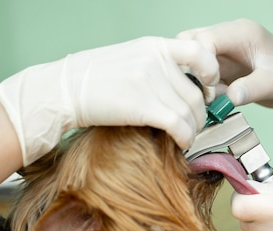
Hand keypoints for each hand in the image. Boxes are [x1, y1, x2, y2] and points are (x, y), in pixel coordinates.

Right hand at [0, 37, 219, 164]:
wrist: (61, 90)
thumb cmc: (92, 79)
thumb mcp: (129, 58)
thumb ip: (157, 66)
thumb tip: (184, 86)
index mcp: (154, 46)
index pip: (201, 52)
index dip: (211, 73)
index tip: (209, 88)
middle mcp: (155, 61)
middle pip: (196, 94)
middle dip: (200, 115)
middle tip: (193, 126)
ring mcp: (149, 82)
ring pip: (190, 113)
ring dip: (192, 130)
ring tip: (184, 136)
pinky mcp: (143, 106)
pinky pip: (178, 125)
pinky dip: (184, 138)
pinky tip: (180, 142)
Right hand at [178, 19, 272, 118]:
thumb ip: (252, 89)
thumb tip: (228, 98)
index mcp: (241, 32)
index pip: (204, 39)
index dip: (199, 63)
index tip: (210, 87)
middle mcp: (228, 38)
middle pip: (189, 45)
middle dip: (190, 71)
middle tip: (202, 95)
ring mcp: (223, 54)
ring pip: (191, 61)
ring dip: (194, 83)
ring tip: (210, 102)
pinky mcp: (222, 69)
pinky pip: (200, 77)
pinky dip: (202, 91)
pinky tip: (214, 104)